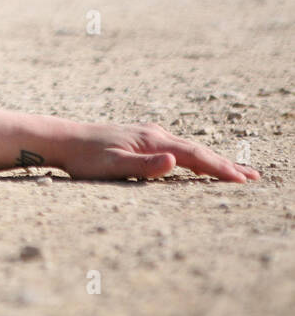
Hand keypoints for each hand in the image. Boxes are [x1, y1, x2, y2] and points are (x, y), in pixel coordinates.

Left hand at [56, 121, 259, 182]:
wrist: (63, 139)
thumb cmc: (85, 158)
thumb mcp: (112, 165)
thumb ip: (144, 166)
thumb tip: (175, 161)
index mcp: (152, 141)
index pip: (195, 156)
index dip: (220, 169)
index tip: (243, 181)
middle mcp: (154, 134)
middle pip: (197, 150)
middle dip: (225, 164)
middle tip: (253, 177)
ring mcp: (148, 135)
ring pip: (188, 148)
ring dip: (212, 160)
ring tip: (233, 171)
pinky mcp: (140, 139)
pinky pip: (176, 148)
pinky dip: (194, 157)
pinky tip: (196, 163)